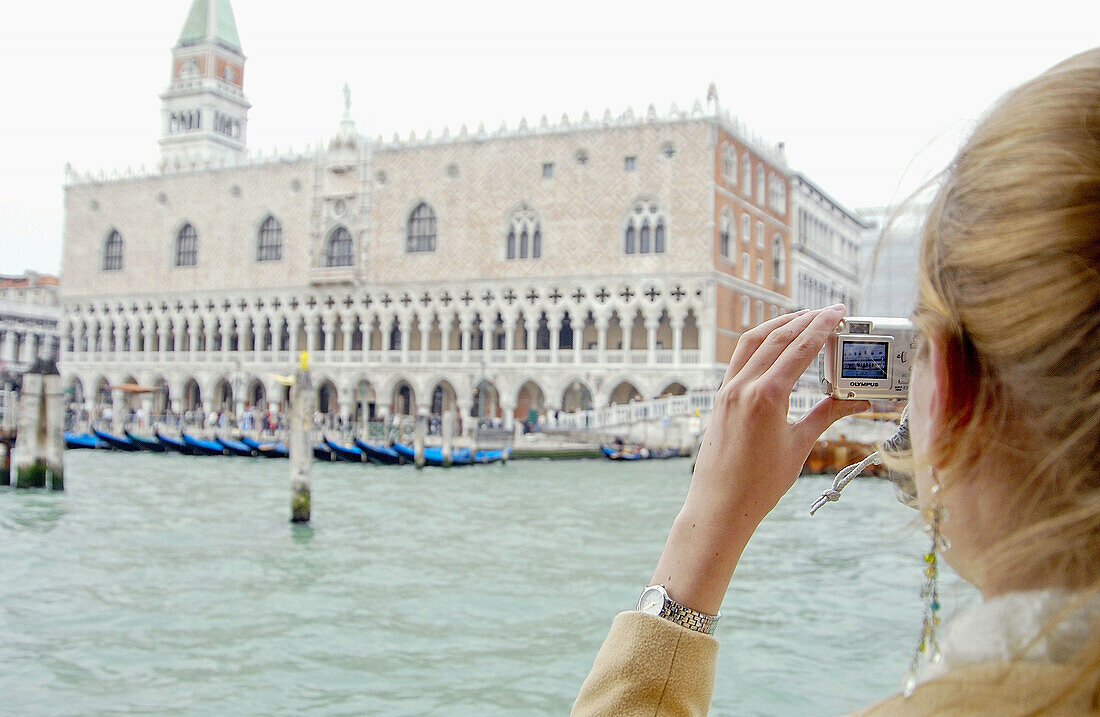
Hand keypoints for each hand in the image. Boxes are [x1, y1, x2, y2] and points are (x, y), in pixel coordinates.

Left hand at [687, 305, 869, 522]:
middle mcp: (743, 387)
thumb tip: (859, 402)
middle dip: (805, 320)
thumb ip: (827, 415)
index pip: (799, 349)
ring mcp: (728, 390)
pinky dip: (759, 342)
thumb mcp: (799, 446)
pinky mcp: (720, 397)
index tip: (839, 311)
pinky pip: (740, 358)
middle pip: (777, 338)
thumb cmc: (760, 483)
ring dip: (779, 325)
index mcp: (767, 397)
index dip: (822, 326)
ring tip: (803, 318)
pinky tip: (774, 342)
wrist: (720, 504)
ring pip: (753, 341)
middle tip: (829, 311)